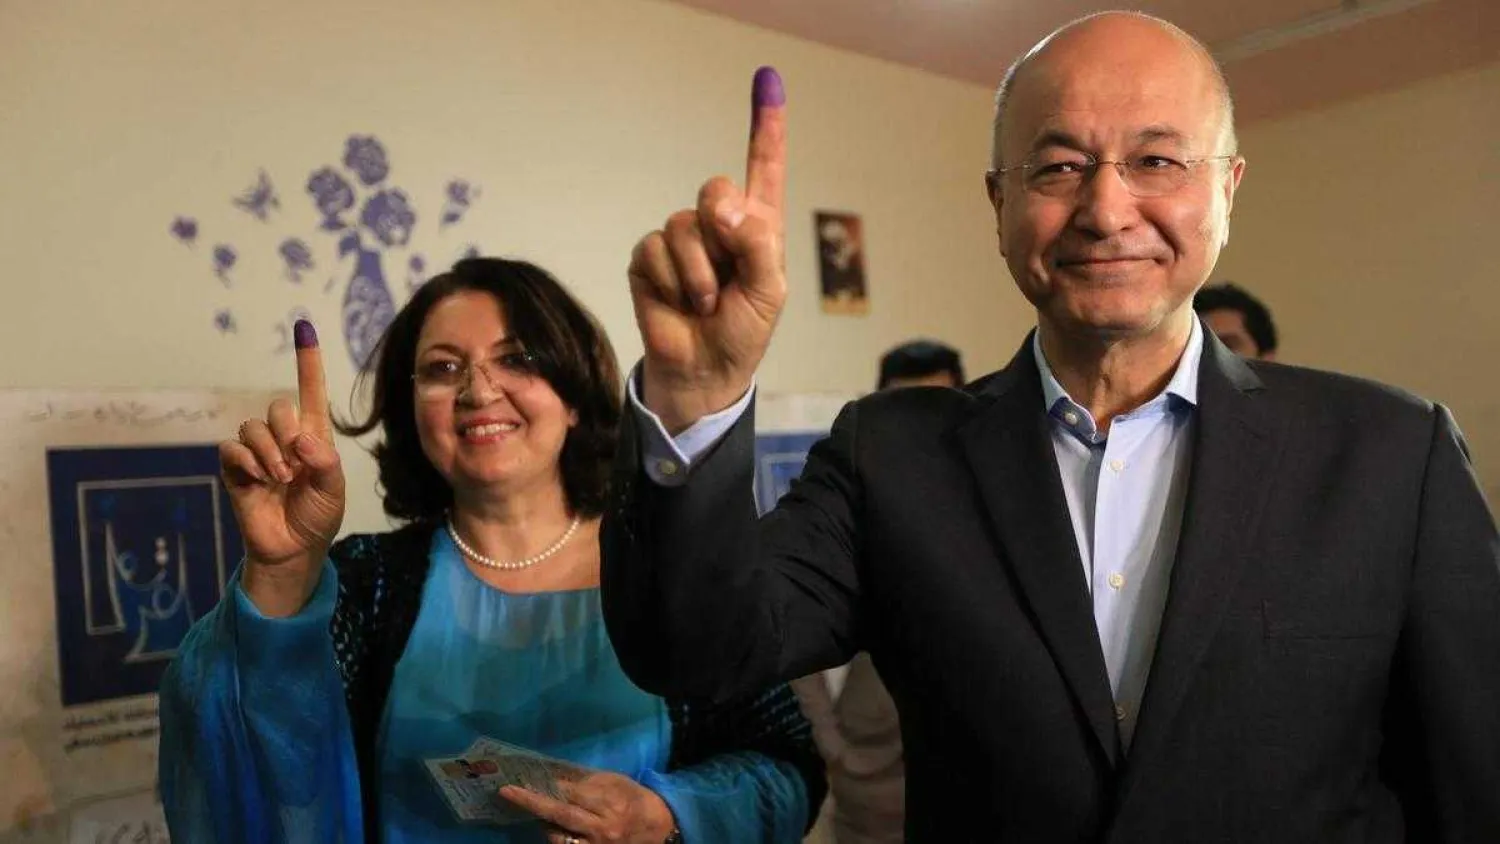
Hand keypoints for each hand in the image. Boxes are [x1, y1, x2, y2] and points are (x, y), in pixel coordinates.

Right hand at [219, 320, 345, 613]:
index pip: (310, 392)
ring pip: (252, 427)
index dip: (307, 361)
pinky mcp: (235, 470)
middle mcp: (284, 440)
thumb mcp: (333, 491)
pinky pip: (231, 448)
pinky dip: (246, 460)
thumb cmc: (317, 517)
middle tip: (296, 465)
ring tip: (281, 478)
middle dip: (286, 430)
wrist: (293, 550)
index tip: (303, 326)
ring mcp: (258, 454)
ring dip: (268, 451)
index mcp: (313, 437)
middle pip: (276, 406)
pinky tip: (258, 478)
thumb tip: (301, 439)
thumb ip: (324, 461)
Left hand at [499, 772, 676, 843]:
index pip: (572, 793)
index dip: (547, 786)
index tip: (524, 778)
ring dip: (542, 823)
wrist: (661, 828)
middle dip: (532, 802)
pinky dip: (556, 837)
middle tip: (507, 792)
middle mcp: (603, 827)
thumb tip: (553, 775)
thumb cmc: (635, 799)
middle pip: (561, 814)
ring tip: (531, 809)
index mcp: (610, 802)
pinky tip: (548, 827)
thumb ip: (586, 781)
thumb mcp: (616, 782)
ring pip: (559, 837)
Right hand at [629, 66, 787, 432]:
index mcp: (758, 227)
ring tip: (705, 302)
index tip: (767, 79)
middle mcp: (719, 225)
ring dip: (699, 272)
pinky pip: (655, 248)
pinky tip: (680, 303)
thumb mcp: (769, 291)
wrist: (704, 370)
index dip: (765, 125)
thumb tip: (724, 209)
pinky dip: (673, 281)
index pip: (764, 167)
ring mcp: (682, 240)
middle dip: (722, 227)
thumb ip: (758, 244)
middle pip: (715, 188)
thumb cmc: (742, 331)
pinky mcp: (649, 258)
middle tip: (728, 270)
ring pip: (684, 225)